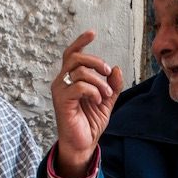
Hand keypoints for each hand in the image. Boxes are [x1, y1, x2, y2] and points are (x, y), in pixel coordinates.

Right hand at [53, 30, 122, 177]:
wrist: (83, 144)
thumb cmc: (89, 123)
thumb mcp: (106, 101)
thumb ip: (112, 86)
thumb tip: (117, 69)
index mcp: (71, 80)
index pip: (72, 54)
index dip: (80, 42)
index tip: (92, 33)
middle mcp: (62, 82)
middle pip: (75, 58)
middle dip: (96, 62)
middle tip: (108, 73)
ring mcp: (60, 91)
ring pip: (79, 71)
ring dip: (98, 81)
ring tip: (105, 95)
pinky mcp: (61, 101)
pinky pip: (79, 86)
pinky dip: (93, 91)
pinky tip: (97, 101)